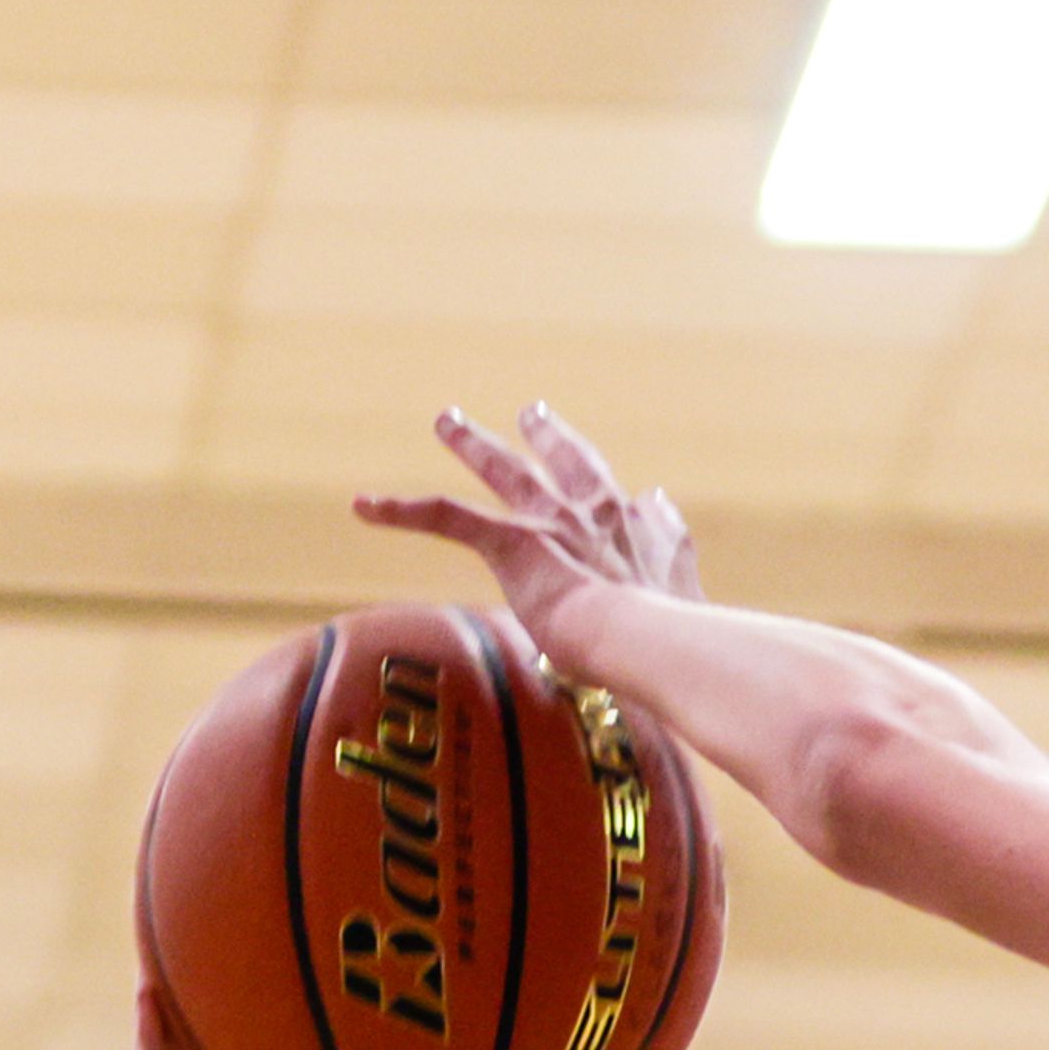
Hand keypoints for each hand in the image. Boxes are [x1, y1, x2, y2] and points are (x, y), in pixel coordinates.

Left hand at [356, 403, 700, 671]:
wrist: (650, 637)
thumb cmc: (670, 632)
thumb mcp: (683, 583)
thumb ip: (672, 544)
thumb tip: (661, 501)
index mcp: (634, 528)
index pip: (619, 498)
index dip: (609, 489)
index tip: (616, 486)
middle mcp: (593, 511)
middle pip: (565, 461)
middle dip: (545, 434)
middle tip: (530, 412)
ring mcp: (551, 522)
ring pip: (502, 470)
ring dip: (472, 444)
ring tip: (448, 422)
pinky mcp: (512, 542)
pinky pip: (444, 516)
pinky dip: (402, 510)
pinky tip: (365, 506)